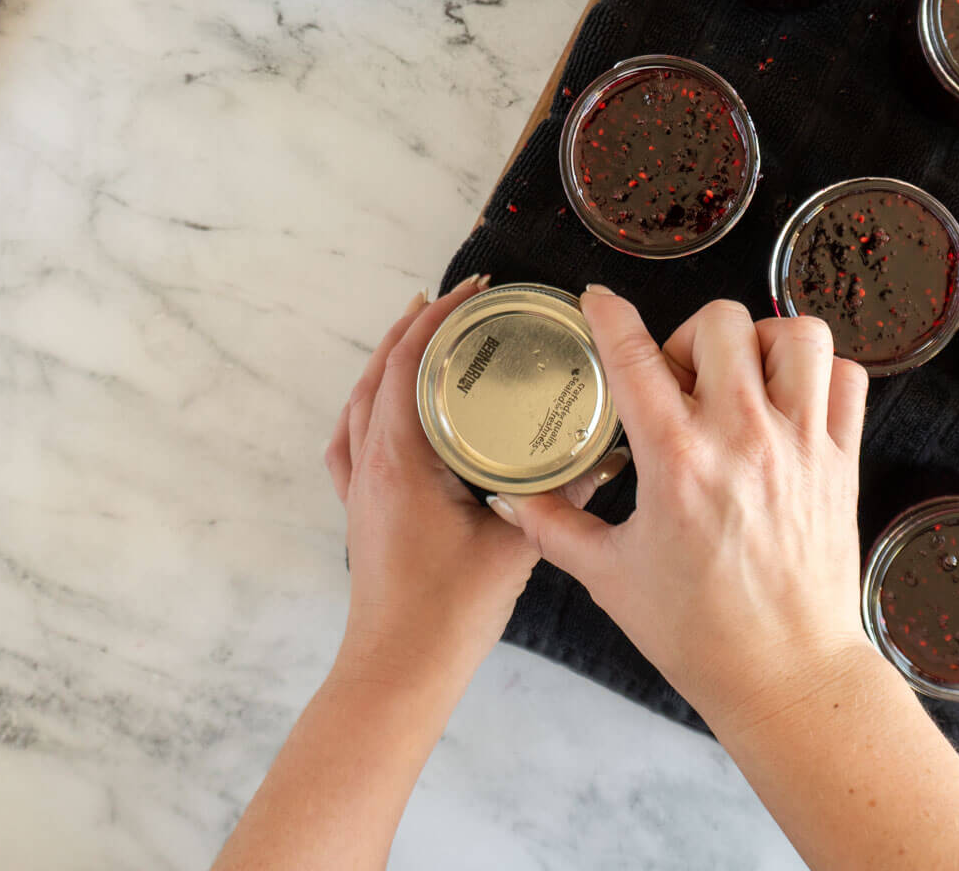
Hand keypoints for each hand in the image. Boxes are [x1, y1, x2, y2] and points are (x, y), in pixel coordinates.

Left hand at [324, 275, 625, 687]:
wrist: (398, 669)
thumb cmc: (449, 612)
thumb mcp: (517, 545)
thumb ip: (563, 497)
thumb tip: (607, 459)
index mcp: (402, 458)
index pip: (409, 363)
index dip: (438, 316)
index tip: (474, 289)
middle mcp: (371, 463)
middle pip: (380, 371)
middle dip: (416, 325)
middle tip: (459, 298)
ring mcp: (360, 488)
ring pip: (360, 401)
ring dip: (389, 360)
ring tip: (425, 333)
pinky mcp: (361, 510)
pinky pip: (351, 439)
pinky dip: (368, 406)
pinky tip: (388, 406)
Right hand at [498, 287, 873, 730]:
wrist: (787, 673)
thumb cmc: (699, 633)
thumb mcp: (609, 578)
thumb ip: (554, 527)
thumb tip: (510, 496)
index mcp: (677, 462)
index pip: (633, 356)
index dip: (608, 314)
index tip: (598, 300)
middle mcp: (743, 439)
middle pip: (721, 323)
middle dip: (689, 335)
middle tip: (679, 378)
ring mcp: (801, 445)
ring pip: (794, 335)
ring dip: (761, 341)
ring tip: (740, 377)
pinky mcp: (842, 460)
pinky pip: (846, 377)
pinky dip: (819, 372)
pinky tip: (790, 400)